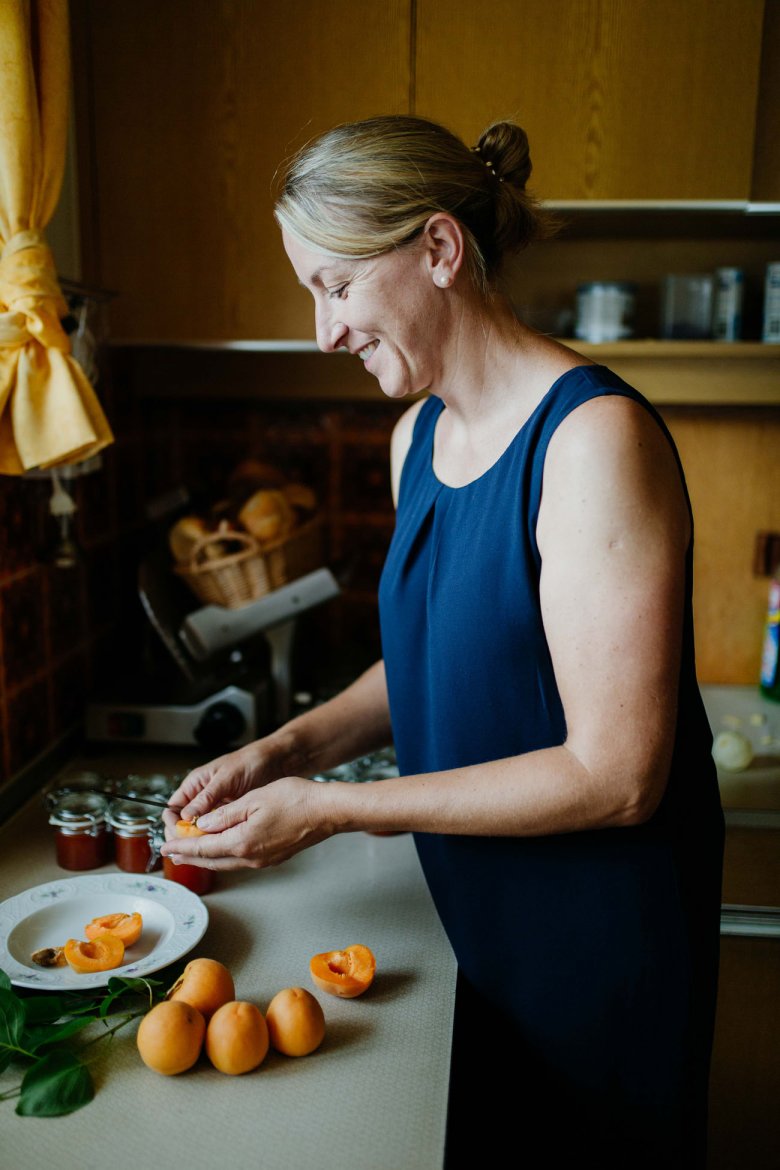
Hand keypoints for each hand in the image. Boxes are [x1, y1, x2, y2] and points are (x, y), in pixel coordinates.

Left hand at [160, 776, 332, 869]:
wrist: (328, 812)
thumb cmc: (297, 800)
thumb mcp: (254, 799)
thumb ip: (225, 814)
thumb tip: (202, 825)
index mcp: (242, 842)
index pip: (202, 848)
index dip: (181, 846)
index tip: (165, 846)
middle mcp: (250, 857)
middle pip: (211, 860)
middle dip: (188, 855)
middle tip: (171, 852)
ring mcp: (263, 860)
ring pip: (225, 862)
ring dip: (205, 857)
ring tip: (190, 852)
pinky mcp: (272, 858)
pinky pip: (240, 860)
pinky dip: (223, 855)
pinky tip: (222, 848)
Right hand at [162, 739, 287, 839]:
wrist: (275, 762)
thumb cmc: (249, 761)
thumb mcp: (225, 777)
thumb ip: (206, 796)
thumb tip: (186, 816)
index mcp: (195, 785)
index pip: (173, 809)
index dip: (173, 824)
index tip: (179, 836)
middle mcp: (203, 798)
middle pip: (184, 824)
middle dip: (184, 837)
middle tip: (189, 850)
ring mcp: (216, 809)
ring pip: (201, 830)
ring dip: (201, 841)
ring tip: (203, 854)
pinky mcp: (230, 816)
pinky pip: (218, 831)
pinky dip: (217, 840)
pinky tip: (220, 848)